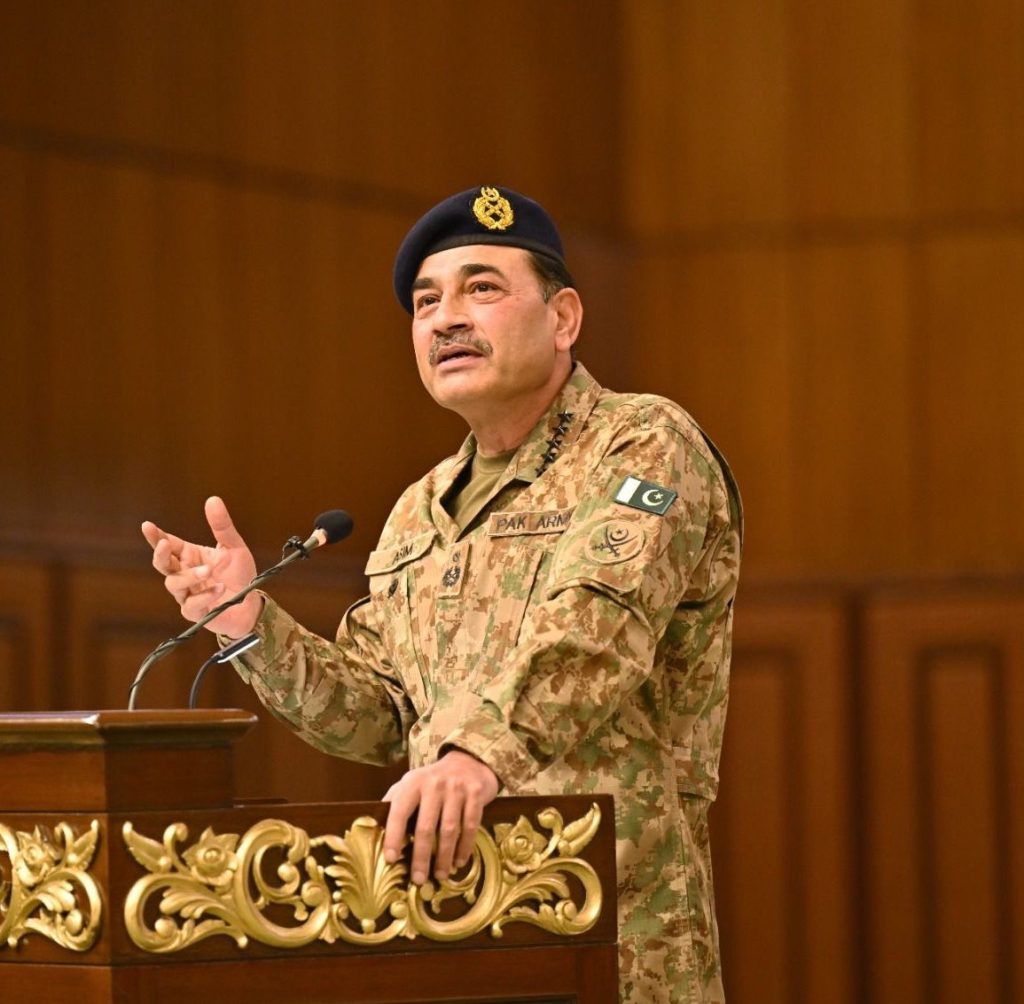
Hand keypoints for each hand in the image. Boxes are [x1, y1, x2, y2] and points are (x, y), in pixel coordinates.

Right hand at [141, 496, 260, 638]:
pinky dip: (204, 596)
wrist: (251, 604)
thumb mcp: (235, 547)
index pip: (167, 544)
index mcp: (190, 555)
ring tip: (208, 570)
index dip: (156, 536)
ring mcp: (187, 593)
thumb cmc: (240, 575)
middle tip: (165, 545)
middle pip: (162, 564)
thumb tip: (212, 499)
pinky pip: (191, 605)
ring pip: (174, 584)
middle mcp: (185, 573)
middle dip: (160, 554)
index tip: (147, 526)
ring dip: (189, 575)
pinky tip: (218, 588)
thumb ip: (222, 526)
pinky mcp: (196, 612)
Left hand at [382, 750, 498, 884]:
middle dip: (421, 856)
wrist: (469, 761)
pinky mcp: (476, 794)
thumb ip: (395, 800)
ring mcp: (456, 789)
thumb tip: (373, 825)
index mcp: (413, 782)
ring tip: (440, 875)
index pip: (399, 811)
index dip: (394, 836)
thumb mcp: (412, 782)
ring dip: (444, 857)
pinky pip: (470, 826)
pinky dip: (464, 847)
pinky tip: (459, 862)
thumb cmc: (434, 779)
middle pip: (425, 826)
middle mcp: (434, 784)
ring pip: (449, 830)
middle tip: (418, 879)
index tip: (391, 859)